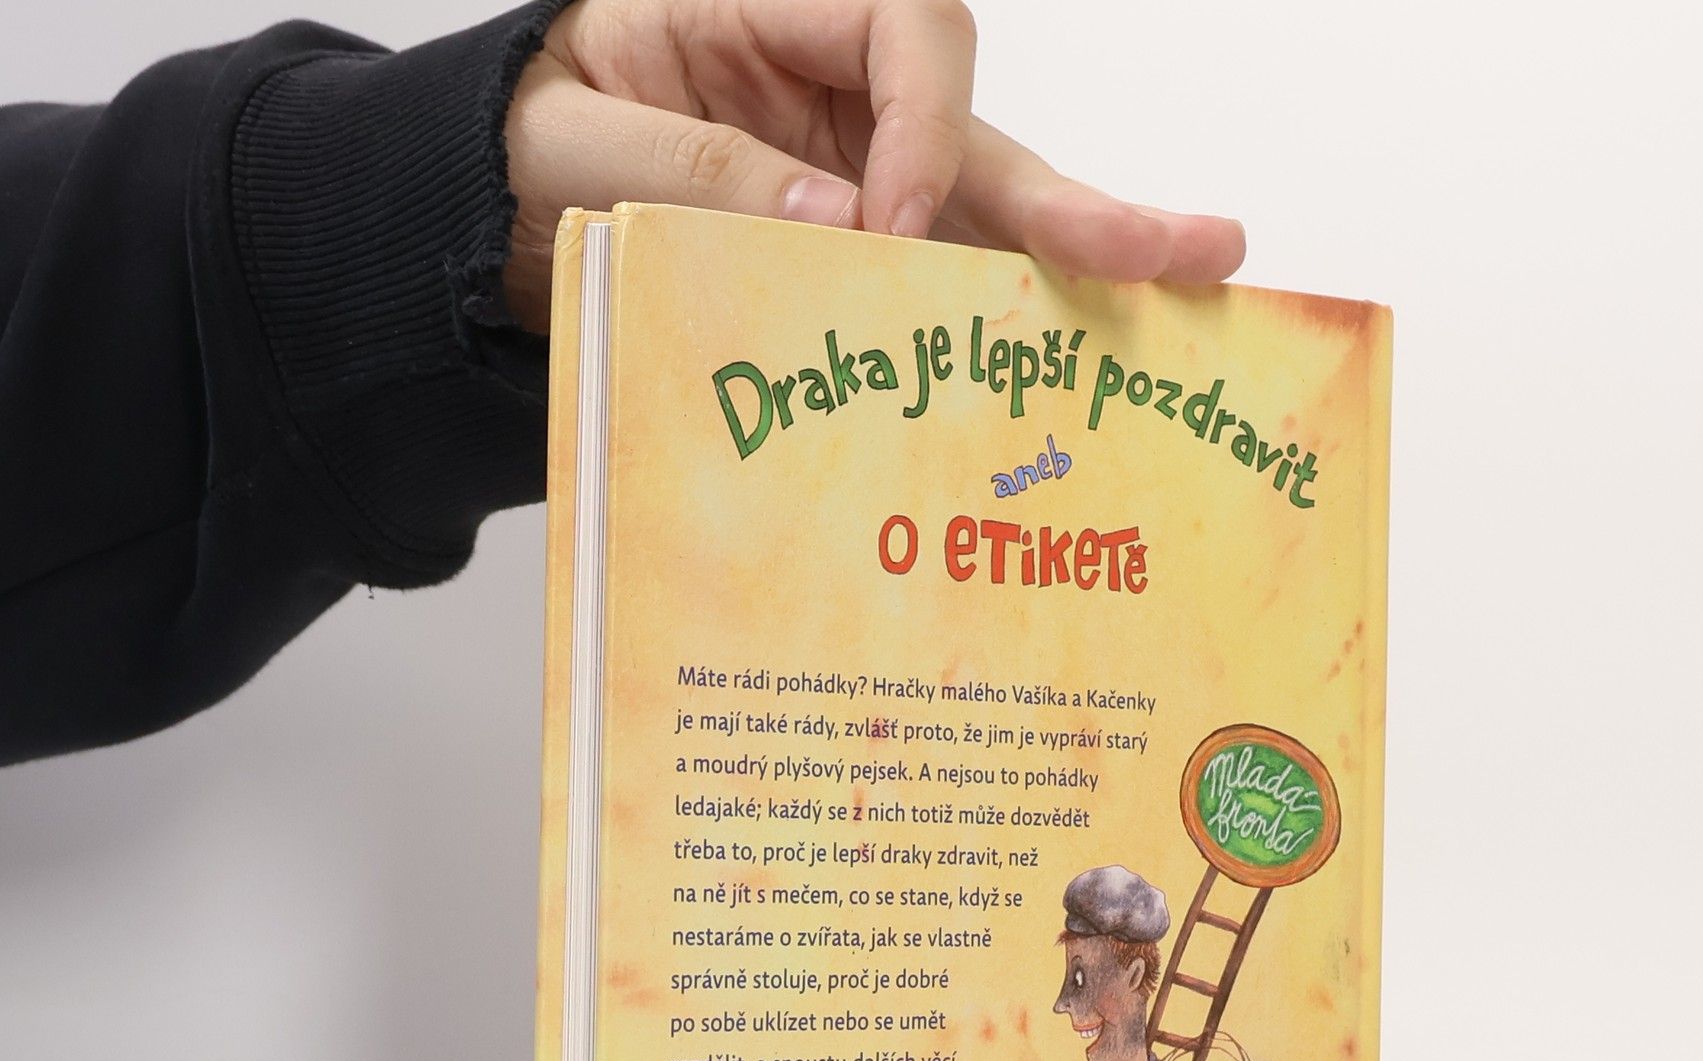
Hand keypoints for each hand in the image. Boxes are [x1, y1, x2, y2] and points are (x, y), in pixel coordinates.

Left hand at [504, 0, 1245, 329]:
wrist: (486, 199)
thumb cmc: (520, 140)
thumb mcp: (576, 139)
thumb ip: (696, 169)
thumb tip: (838, 224)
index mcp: (768, 7)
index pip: (903, 29)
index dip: (922, 128)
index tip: (886, 226)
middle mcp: (835, 86)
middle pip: (980, 128)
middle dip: (1074, 201)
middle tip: (1188, 251)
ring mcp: (855, 169)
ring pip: (986, 211)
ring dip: (1078, 264)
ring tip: (1189, 290)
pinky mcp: (855, 246)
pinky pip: (942, 277)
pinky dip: (1003, 321)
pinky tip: (1084, 356)